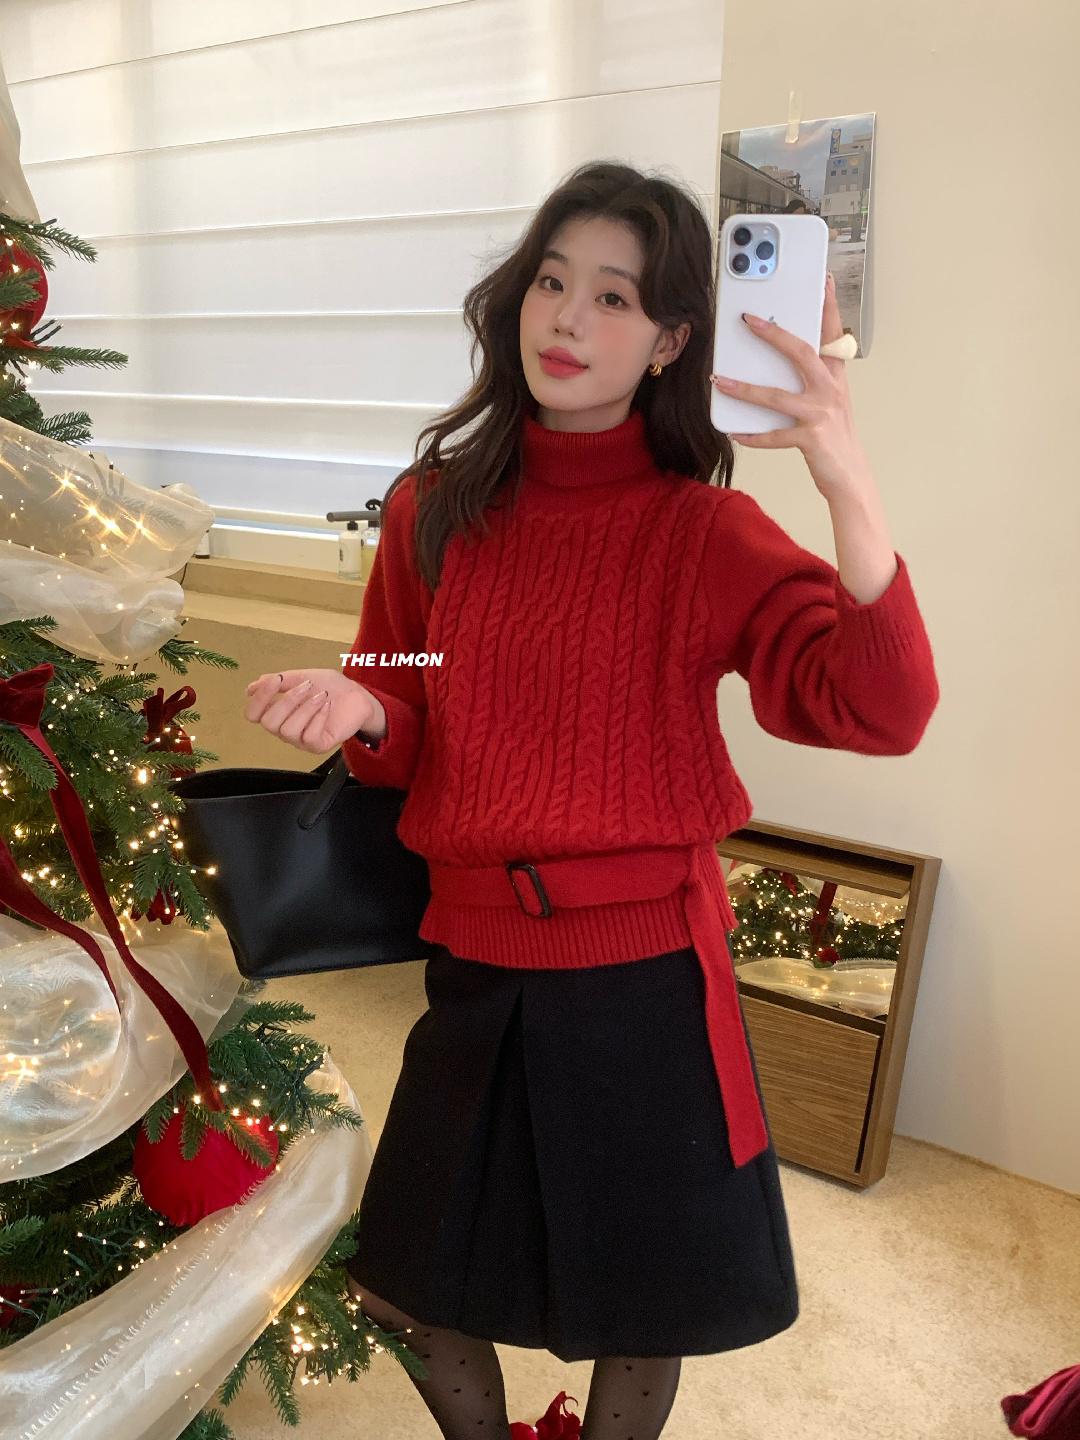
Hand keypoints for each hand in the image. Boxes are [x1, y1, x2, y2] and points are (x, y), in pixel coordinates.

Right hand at [243, 669, 382, 753]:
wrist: (358, 695)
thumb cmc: (330, 687)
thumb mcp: (303, 677)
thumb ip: (278, 682)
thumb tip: (252, 687)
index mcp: (278, 712)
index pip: (253, 714)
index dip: (259, 698)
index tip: (276, 680)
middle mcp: (285, 728)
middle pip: (268, 723)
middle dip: (287, 701)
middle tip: (306, 686)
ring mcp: (301, 739)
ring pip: (288, 730)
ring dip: (305, 708)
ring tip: (322, 696)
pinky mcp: (318, 745)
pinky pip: (308, 737)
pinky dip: (318, 717)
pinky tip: (327, 706)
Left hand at [710, 271, 870, 499]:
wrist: (850, 475)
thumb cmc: (834, 436)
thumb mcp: (829, 401)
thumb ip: (810, 379)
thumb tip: (776, 360)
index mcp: (835, 376)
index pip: (832, 334)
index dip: (828, 306)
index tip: (824, 280)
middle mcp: (830, 389)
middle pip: (800, 353)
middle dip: (773, 334)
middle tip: (748, 320)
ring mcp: (821, 413)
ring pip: (776, 396)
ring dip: (744, 389)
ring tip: (719, 380)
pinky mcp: (810, 438)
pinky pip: (774, 435)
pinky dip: (752, 435)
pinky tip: (734, 431)